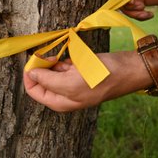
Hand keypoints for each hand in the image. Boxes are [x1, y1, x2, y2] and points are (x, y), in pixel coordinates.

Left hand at [23, 51, 152, 111]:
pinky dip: (65, 59)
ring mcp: (73, 82)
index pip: (34, 90)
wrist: (127, 69)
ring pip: (53, 70)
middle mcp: (64, 93)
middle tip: (51, 55)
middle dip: (43, 66)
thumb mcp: (71, 83)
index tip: (34, 59)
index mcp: (60, 102)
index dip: (31, 75)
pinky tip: (74, 59)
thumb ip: (48, 80)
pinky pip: (65, 64)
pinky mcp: (80, 71)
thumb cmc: (100, 78)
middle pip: (42, 79)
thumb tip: (31, 74)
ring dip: (55, 61)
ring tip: (66, 59)